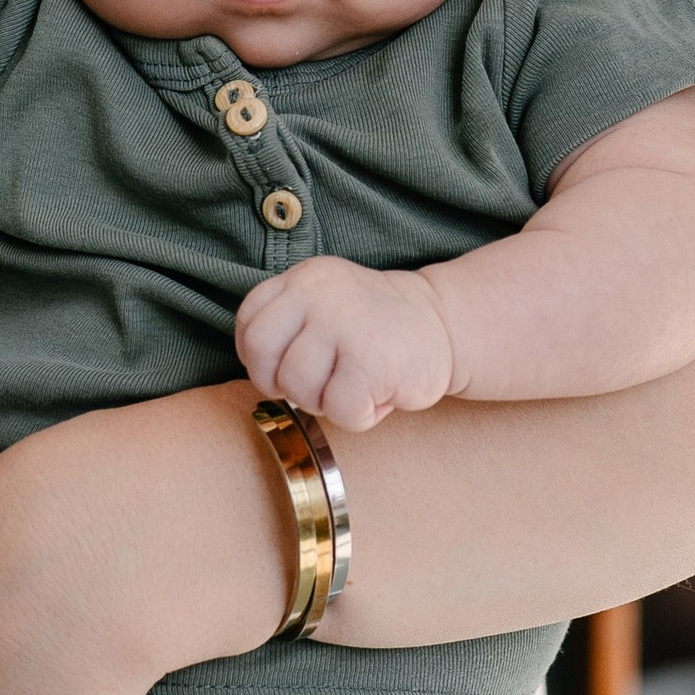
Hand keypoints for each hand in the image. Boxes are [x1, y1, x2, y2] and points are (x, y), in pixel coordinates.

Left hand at [234, 257, 456, 431]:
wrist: (444, 325)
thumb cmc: (374, 330)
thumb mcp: (324, 305)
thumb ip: (287, 325)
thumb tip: (259, 371)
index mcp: (304, 278)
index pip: (250, 322)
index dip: (260, 357)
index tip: (288, 364)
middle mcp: (320, 294)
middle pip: (263, 356)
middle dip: (283, 384)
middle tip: (317, 384)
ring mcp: (346, 324)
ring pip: (298, 386)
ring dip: (324, 401)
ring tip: (354, 384)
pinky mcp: (373, 361)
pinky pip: (338, 410)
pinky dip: (358, 415)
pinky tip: (379, 394)